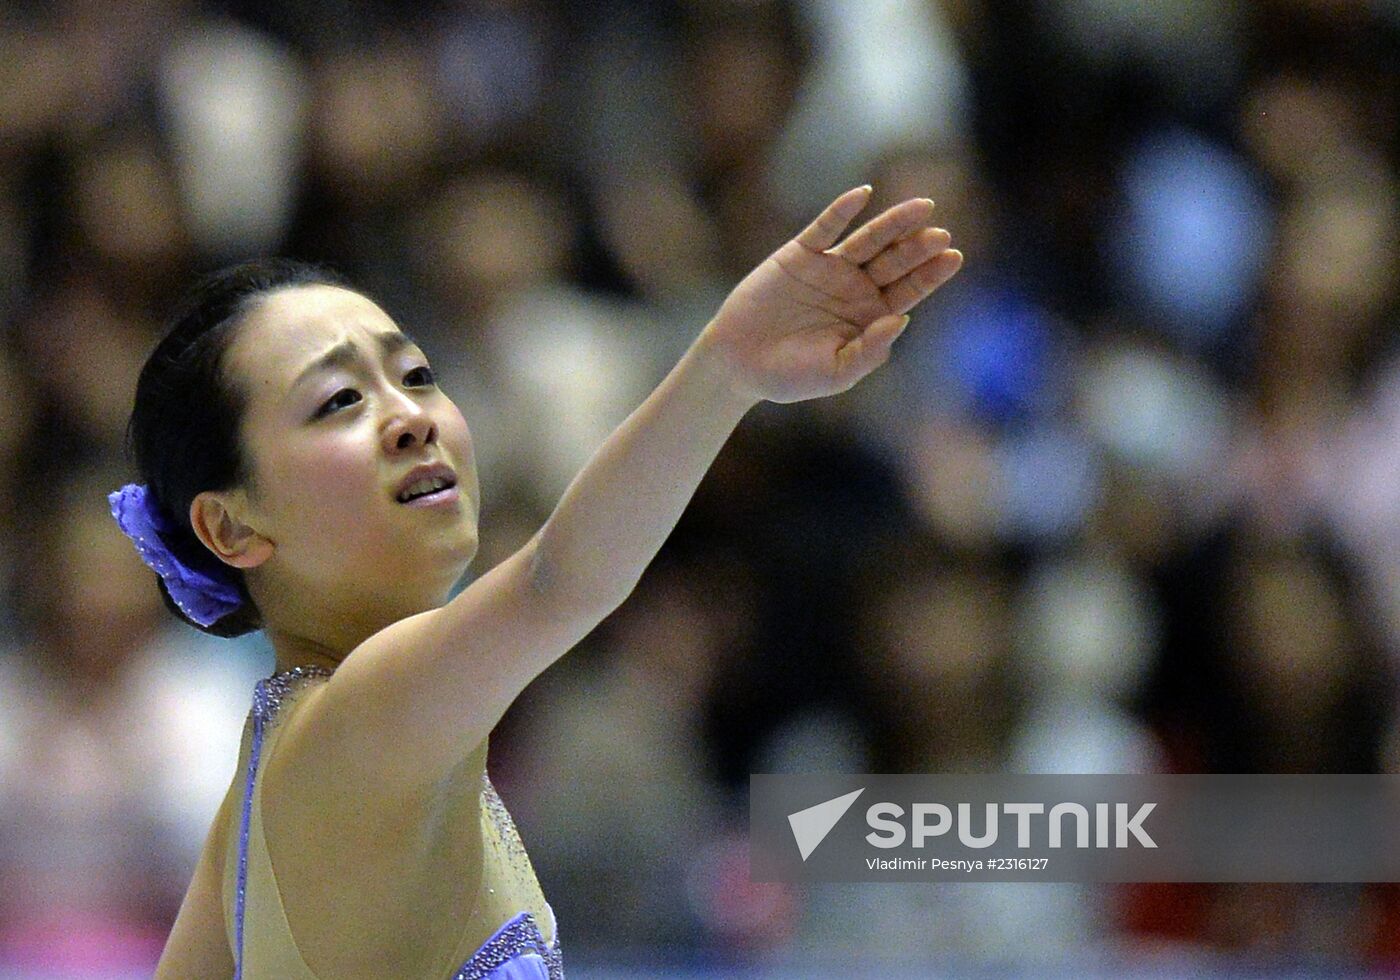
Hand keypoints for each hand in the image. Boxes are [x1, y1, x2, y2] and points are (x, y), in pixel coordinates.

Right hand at [695, 186, 962, 403]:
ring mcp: (828, 269)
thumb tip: (902, 318)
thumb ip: (870, 350)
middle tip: (940, 235)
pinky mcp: (799, 254)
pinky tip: (864, 195)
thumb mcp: (837, 373)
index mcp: (869, 316)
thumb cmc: (789, 376)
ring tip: (923, 208)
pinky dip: (843, 210)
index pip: (909, 290)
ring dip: (894, 224)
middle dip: (918, 248)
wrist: (737, 364)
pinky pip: (824, 227)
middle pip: (895, 261)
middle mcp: (854, 288)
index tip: (953, 257)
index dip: (931, 274)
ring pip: (868, 239)